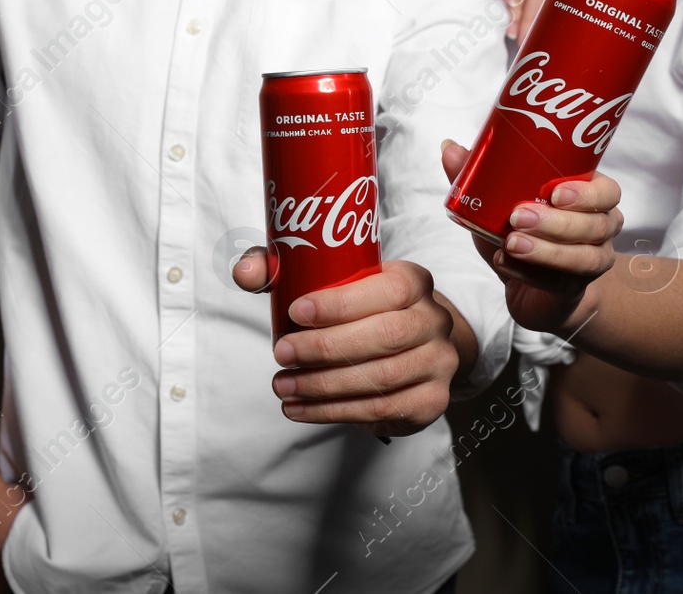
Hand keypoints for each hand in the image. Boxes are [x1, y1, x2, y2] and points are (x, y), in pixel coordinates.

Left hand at [233, 254, 459, 437]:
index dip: (341, 303)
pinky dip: (335, 412)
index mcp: (413, 281)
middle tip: (281, 355)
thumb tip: (244, 273)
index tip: (295, 312)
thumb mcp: (328, 278)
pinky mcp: (430, 401)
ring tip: (283, 386)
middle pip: (384, 337)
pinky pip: (382, 410)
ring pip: (382, 379)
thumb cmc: (359, 305)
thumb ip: (283, 270)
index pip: (386, 289)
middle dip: (325, 349)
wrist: (411, 342)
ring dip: (324, 387)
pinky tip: (302, 408)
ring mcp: (438, 364)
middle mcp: (434, 321)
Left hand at [441, 138, 622, 333]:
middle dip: (556, 221)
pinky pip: (557, 282)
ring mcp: (592, 262)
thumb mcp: (500, 203)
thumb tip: (449, 146)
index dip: (587, 192)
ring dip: (545, 249)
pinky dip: (528, 272)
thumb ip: (478, 175)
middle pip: (596, 224)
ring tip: (511, 242)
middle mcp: (601, 230)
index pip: (607, 191)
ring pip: (583, 257)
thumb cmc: (522, 233)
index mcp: (591, 199)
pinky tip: (504, 262)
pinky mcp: (573, 290)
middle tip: (518, 216)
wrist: (532, 287)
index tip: (555, 192)